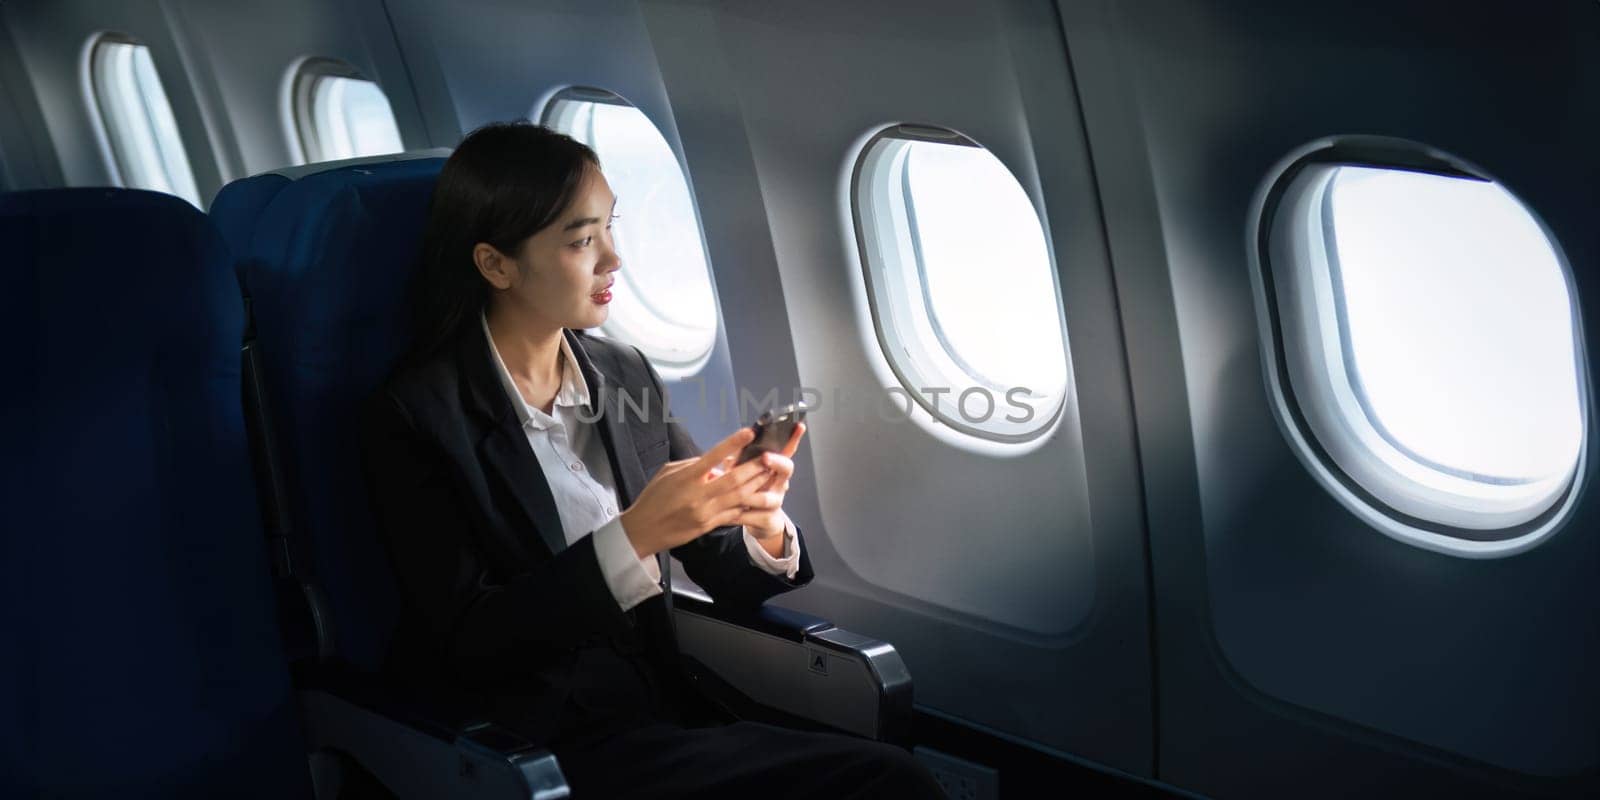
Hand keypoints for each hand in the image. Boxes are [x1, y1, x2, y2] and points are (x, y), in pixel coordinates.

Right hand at [618, 427, 789, 558]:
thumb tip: (716, 460)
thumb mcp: (668, 473)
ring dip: (757, 485)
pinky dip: (748, 504)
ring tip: (771, 474)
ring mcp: (705, 512)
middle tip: (770, 456)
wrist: (643, 530)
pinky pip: (734, 514)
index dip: (732, 444)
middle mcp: (698, 495)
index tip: (748, 433)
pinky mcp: (709, 525)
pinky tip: (760, 497)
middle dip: (754, 467)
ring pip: (738, 497)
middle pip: (733, 479)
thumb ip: (693, 465)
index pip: (713, 456)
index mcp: (686, 478)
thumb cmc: (653, 497)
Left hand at [720, 421, 804, 539]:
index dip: (793, 438)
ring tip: (739, 493)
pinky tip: (730, 515)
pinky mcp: (768, 518)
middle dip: (777, 462)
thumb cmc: (752, 490)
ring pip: (769, 497)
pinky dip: (742, 516)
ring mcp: (776, 501)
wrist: (761, 521)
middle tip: (766, 457)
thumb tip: (728, 452)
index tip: (798, 426)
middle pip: (786, 469)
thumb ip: (740, 461)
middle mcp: (779, 483)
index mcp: (774, 468)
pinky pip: (756, 517)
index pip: (787, 450)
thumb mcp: (745, 472)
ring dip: (753, 494)